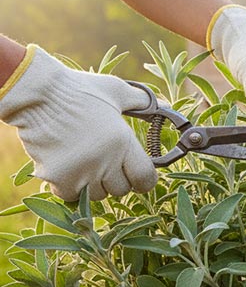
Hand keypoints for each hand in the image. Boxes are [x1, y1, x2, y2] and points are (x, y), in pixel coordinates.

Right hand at [0, 46, 157, 201]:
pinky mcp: (57, 178)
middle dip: (118, 179)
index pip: (145, 179)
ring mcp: (80, 172)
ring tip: (87, 163)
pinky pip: (72, 196)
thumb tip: (168, 107)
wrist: (37, 94)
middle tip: (107, 162)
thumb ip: (145, 103)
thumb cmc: (80, 90)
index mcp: (123, 142)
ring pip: (97, 195)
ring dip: (95, 185)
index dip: (145, 179)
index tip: (138, 173)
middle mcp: (105, 161)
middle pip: (122, 190)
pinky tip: (69, 169)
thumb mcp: (117, 91)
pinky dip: (71, 187)